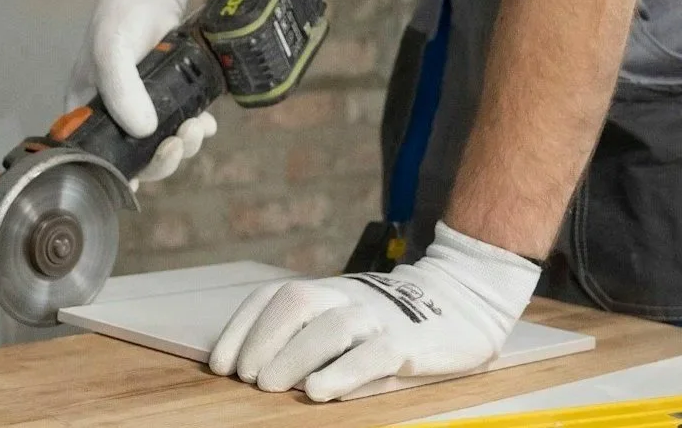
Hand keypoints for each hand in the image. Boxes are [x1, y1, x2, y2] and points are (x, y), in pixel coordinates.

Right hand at [65, 0, 217, 185]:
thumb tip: (145, 131)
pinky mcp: (170, 98)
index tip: (143, 173)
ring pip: (163, 146)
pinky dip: (197, 129)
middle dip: (162, 159)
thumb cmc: (121, 15)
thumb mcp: (111, 49)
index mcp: (86, 110)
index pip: (95, 158)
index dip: (119, 174)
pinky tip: (205, 121)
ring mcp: (143, 108)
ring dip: (183, 145)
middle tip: (180, 140)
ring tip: (197, 126)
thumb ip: (120, 88)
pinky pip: (183, 125)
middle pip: (136, 159)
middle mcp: (113, 116)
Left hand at [208, 223, 539, 401]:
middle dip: (263, 340)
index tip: (220, 362)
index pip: (273, 298)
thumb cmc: (388, 322)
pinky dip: (344, 372)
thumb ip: (308, 336)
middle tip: (246, 379)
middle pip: (297, 303)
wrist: (461, 300)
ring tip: (270, 386)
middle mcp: (347, 295)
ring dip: (295, 355)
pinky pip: (374, 354)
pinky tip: (320, 391)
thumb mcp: (344, 321)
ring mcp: (378, 316)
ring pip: (332, 326)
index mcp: (327, 290)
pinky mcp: (408, 341)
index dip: (242, 328)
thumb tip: (256, 370)